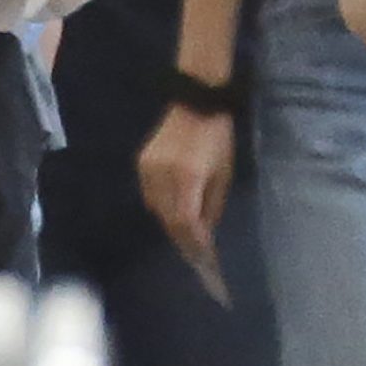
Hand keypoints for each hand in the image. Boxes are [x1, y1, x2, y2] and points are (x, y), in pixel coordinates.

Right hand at [139, 103, 236, 272]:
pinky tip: (174, 216)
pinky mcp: (141, 164)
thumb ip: (212, 207)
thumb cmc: (218, 138)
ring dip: (173, 227)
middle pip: (169, 220)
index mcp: (187, 176)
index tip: (205, 262)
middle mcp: (162, 174)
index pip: (186, 222)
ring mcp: (148, 169)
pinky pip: (150, 197)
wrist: (196, 103)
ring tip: (188, 241)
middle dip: (184, 241)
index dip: (194, 244)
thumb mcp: (224, 174)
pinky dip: (162, 210)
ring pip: (157, 211)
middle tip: (197, 258)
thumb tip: (204, 235)